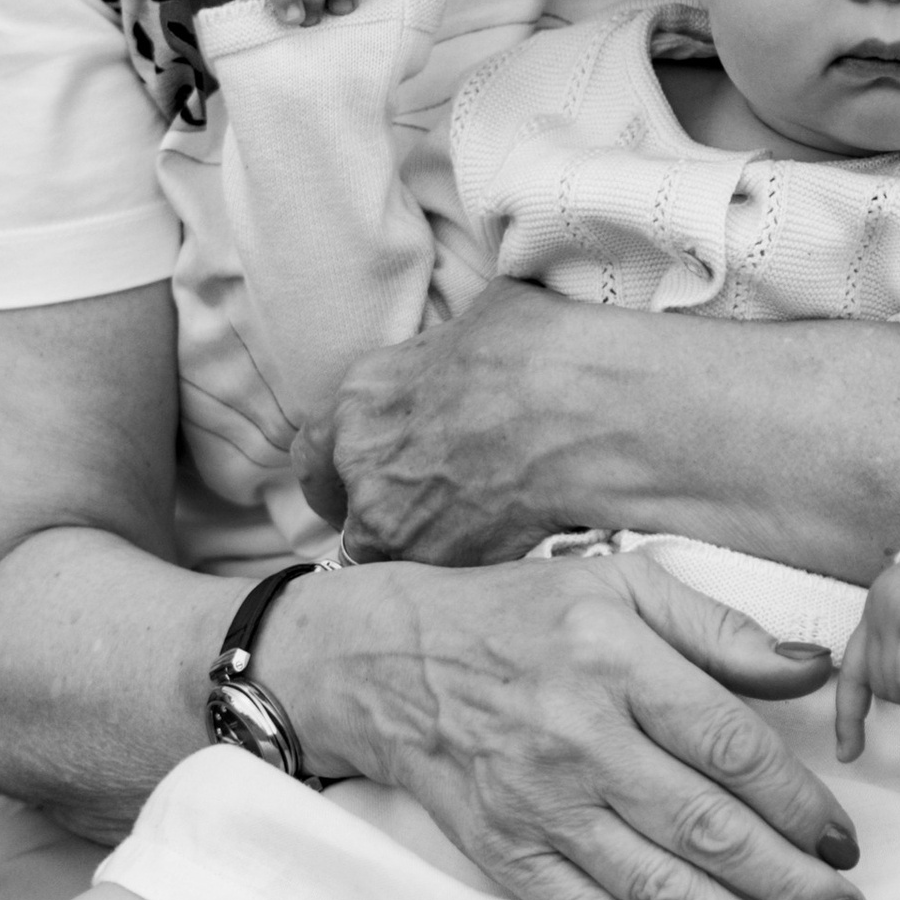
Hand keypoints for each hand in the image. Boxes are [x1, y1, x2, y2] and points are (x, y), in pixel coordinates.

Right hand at [259, 544, 872, 899]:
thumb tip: (817, 668)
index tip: (846, 843)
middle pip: (705, 828)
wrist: (388, 661)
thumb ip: (722, 630)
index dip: (798, 803)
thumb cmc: (521, 617)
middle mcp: (579, 737)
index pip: (730, 746)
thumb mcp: (621, 586)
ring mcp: (539, 805)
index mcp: (616, 659)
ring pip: (657, 888)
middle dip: (790, 885)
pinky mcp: (507, 855)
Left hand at [296, 278, 612, 553]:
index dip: (335, 468)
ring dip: (404, 547)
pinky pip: (420, 579)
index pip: (313, 448)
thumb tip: (471, 347)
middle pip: (337, 505)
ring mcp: (387, 517)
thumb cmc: (544, 353)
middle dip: (365, 511)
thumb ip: (449, 352)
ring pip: (373, 551)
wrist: (586, 412)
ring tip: (452, 540)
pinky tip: (479, 557)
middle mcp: (359, 458)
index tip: (356, 481)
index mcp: (362, 394)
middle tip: (406, 515)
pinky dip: (442, 573)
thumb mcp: (481, 319)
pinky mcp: (429, 563)